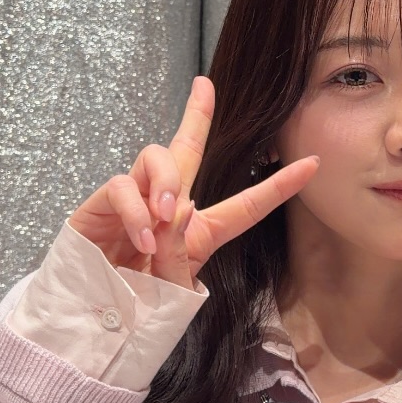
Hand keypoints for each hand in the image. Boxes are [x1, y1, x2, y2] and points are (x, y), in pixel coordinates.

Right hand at [68, 78, 318, 290]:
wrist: (90, 316)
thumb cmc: (135, 304)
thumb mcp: (170, 288)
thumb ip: (179, 256)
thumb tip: (181, 211)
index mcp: (199, 232)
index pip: (245, 205)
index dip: (277, 185)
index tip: (311, 164)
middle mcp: (168, 207)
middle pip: (185, 150)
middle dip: (196, 115)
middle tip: (205, 86)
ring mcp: (135, 200)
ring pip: (157, 157)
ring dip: (166, 184)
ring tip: (165, 218)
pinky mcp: (102, 203)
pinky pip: (122, 186)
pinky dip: (135, 209)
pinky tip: (142, 237)